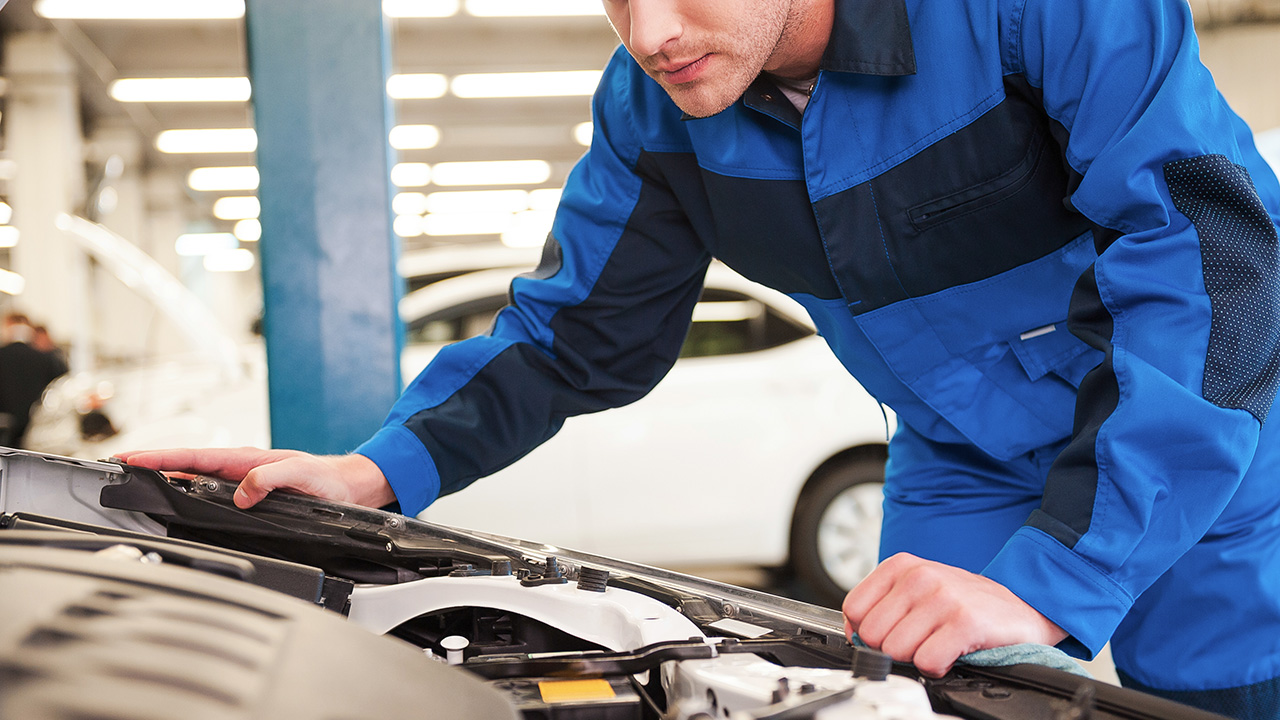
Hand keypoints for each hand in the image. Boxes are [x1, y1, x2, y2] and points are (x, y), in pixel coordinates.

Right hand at [113, 447, 396, 509]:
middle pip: (186, 462)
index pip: (195, 456)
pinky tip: (173, 493)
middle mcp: (240, 465)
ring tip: (135, 478)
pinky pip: (209, 486)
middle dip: (152, 462)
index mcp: (247, 459)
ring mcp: (241, 477)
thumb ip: (271, 480)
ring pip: (195, 473)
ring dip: (165, 474)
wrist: (348, 485)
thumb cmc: (328, 479)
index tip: (132, 458)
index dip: (162, 457)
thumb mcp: (301, 477)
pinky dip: (186, 486)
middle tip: (118, 466)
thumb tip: (241, 493)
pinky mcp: (248, 489)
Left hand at [842, 553, 1067, 676]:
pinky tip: (952, 653)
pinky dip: (938, 667)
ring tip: (939, 643)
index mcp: (901, 566)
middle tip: (920, 641)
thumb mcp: (919, 589)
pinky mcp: (964, 622)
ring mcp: (942, 597)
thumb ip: (884, 604)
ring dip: (918, 658)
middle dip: (893, 647)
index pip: (855, 608)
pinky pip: (927, 661)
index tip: (887, 635)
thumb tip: (855, 634)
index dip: (866, 631)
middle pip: (873, 634)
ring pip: (897, 651)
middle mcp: (919, 576)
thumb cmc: (965, 602)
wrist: (1024, 605)